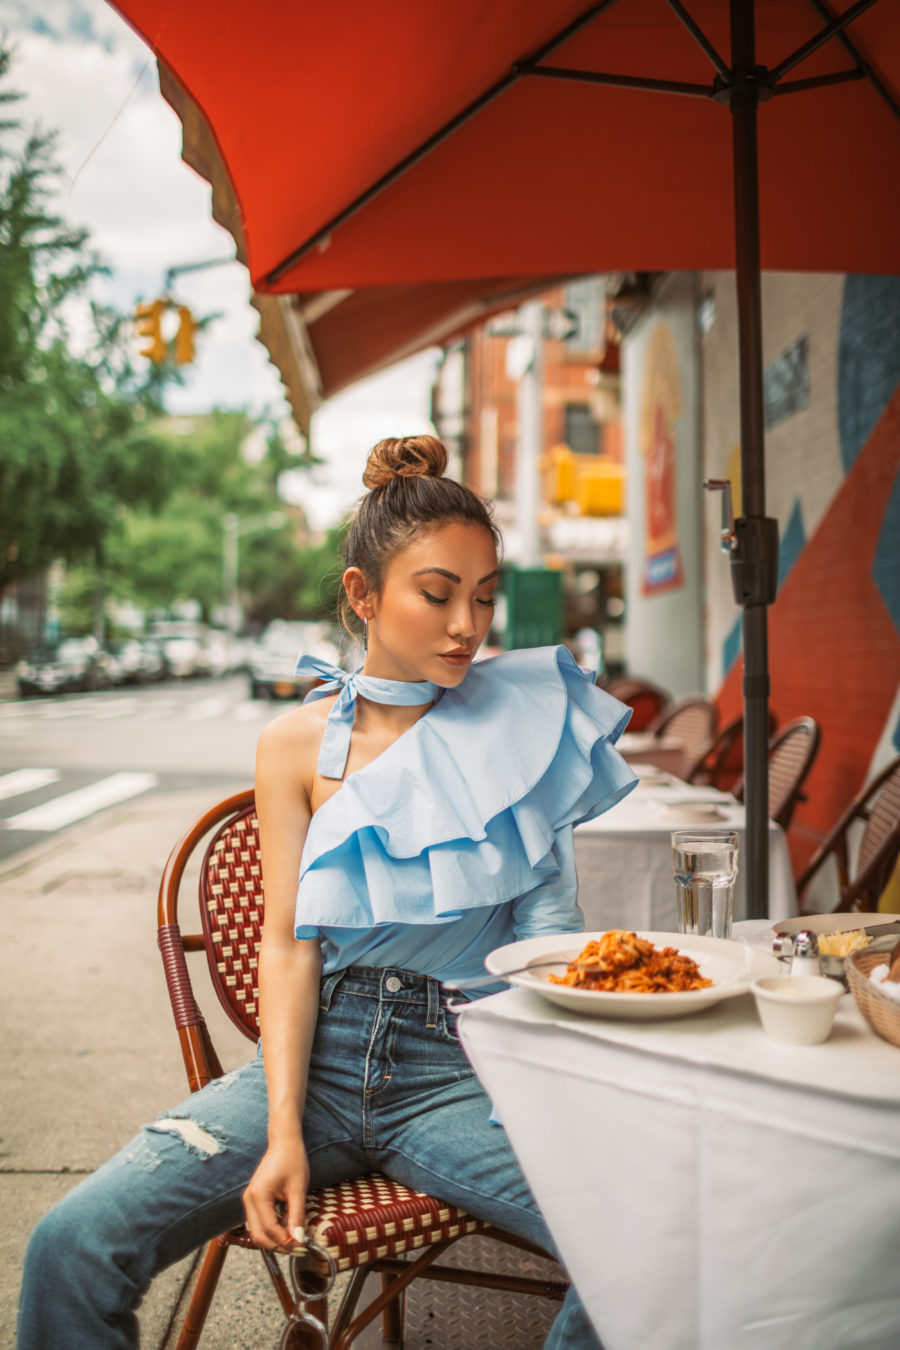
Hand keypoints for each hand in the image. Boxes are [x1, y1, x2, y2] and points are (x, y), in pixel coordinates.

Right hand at [243, 1133, 309, 1250]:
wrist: (284, 1142)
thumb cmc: (292, 1160)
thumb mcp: (298, 1189)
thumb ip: (296, 1215)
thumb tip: (298, 1239)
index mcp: (258, 1196)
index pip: (269, 1230)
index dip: (285, 1242)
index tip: (302, 1246)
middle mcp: (249, 1200)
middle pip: (259, 1235)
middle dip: (278, 1245)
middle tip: (298, 1248)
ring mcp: (249, 1200)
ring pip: (257, 1231)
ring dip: (274, 1238)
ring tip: (294, 1238)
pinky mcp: (253, 1200)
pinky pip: (259, 1222)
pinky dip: (272, 1229)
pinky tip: (287, 1226)